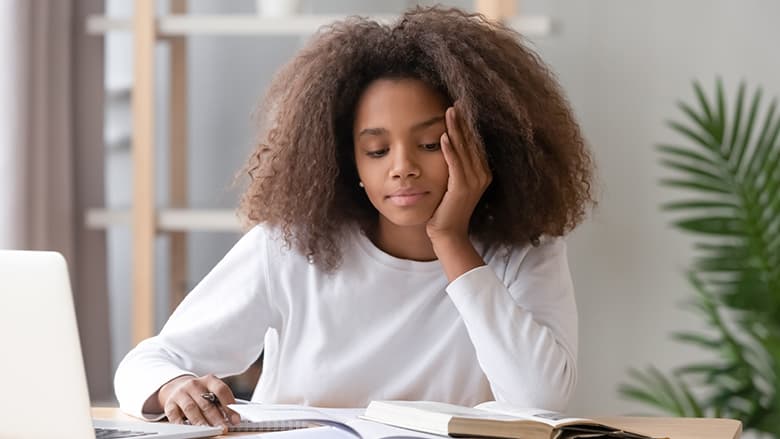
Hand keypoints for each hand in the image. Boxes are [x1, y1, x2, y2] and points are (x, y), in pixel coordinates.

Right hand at [157, 374, 240, 428]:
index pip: (221, 390)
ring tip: (208, 430)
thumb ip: (221, 402)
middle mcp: (194, 385)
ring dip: (201, 421)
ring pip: (191, 408)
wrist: (177, 387)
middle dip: (216, 418)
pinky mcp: (170, 403)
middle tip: (222, 427)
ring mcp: (181, 393)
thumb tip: (232, 417)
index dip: (229, 405)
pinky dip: (182, 423)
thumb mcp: (211, 391)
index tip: (235, 419)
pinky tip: (189, 429)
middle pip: (206, 402)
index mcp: (209, 380)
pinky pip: (175, 414)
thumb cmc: (200, 392)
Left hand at [426, 105, 491, 244]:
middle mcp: (481, 175)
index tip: (461, 105)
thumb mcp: (454, 182)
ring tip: (450, 112)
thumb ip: (456, 165)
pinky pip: (455, 165)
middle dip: (463, 121)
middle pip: (472, 142)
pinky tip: (443, 136)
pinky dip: (450, 150)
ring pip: (464, 150)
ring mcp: (473, 182)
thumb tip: (449, 144)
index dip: (468, 123)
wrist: (448, 233)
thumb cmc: (447, 208)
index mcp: (482, 172)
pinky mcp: (461, 189)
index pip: (475, 142)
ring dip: (456, 129)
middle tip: (457, 101)